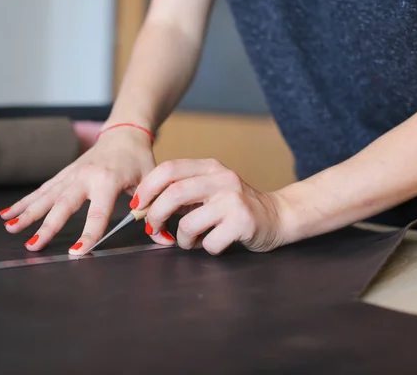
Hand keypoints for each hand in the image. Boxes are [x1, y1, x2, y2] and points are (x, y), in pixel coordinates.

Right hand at [0, 127, 160, 253]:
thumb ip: (153, 210)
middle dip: (46, 225)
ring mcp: (71, 174)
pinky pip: (42, 189)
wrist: (124, 133)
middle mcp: (85, 176)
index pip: (97, 213)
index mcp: (108, 180)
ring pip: (45, 195)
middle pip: (63, 204)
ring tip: (10, 228)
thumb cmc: (139, 159)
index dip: (89, 234)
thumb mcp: (151, 182)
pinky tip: (8, 213)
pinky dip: (24, 201)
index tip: (78, 251)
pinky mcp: (64, 173)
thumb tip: (163, 238)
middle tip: (32, 245)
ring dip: (27, 212)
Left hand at [132, 158, 286, 254]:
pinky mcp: (243, 222)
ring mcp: (234, 200)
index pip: (169, 169)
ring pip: (188, 224)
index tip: (138, 205)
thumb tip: (144, 207)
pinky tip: (214, 243)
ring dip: (183, 239)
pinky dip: (205, 248)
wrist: (278, 216)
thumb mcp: (210, 189)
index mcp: (210, 167)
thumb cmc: (235, 207)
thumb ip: (182, 193)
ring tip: (192, 240)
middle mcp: (222, 179)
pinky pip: (209, 243)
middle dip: (156, 215)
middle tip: (154, 229)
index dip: (147, 187)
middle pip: (173, 194)